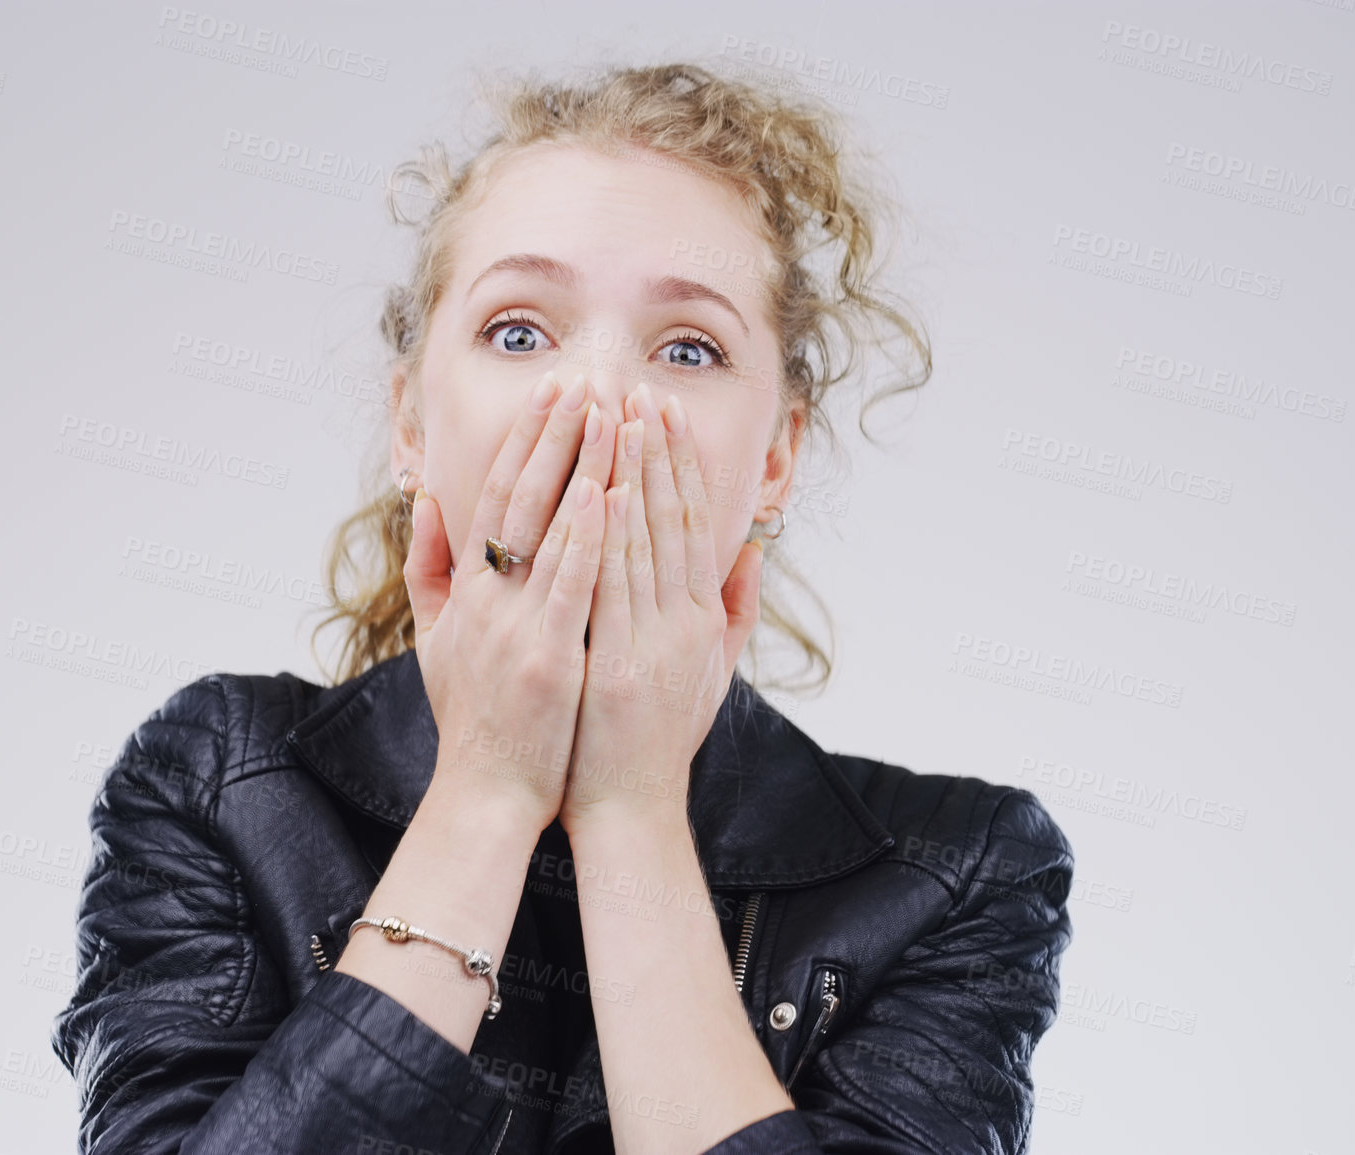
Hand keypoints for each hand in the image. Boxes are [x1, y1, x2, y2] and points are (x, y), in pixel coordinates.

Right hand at [404, 371, 617, 832]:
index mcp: (469, 591)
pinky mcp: (548, 660)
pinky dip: (587, 538)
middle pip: (522, 499)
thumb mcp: (435, 639)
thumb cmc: (474, 719)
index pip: (496, 497)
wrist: (486, 796)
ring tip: (610, 414)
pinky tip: (606, 493)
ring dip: (581, 466)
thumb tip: (423, 502)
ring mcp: (516, 628)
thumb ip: (429, 569)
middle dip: (556, 435)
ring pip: (551, 531)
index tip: (553, 392)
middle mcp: (488, 599)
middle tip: (586, 379)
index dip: (525, 441)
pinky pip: (571, 587)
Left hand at [558, 382, 765, 836]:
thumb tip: (751, 553)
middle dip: (658, 452)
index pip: (693, 523)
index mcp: (699, 619)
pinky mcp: (616, 666)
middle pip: (673, 521)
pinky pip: (612, 590)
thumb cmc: (658, 740)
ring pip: (644, 543)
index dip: (681, 464)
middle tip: (645, 390)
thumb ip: (733, 612)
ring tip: (621, 418)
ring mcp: (650, 643)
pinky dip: (610, 539)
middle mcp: (682, 623)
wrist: (631, 809)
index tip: (665, 411)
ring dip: (633, 476)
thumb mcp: (710, 673)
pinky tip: (603, 492)